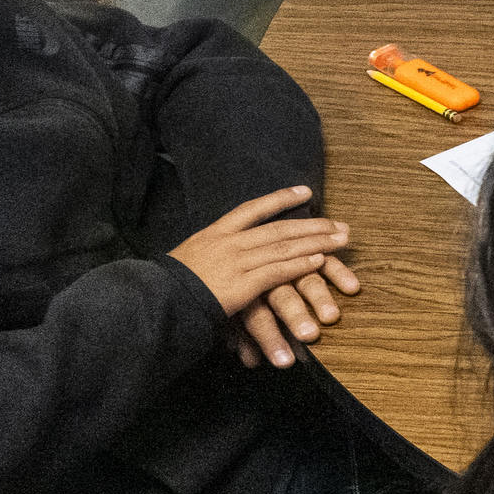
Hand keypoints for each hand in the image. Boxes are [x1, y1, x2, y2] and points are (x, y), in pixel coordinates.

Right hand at [164, 187, 353, 370]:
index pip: (251, 209)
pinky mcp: (240, 284)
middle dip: (312, 225)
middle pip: (278, 228)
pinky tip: (319, 261)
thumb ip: (205, 257)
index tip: (305, 191)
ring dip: (315, 243)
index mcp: (212, 234)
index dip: (280, 199)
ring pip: (283, 247)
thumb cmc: (164, 288)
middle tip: (339, 224)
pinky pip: (276, 271)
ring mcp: (234, 262)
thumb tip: (212, 261)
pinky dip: (299, 265)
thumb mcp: (184, 262)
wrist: (152, 302)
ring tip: (340, 240)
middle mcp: (227, 243)